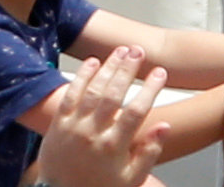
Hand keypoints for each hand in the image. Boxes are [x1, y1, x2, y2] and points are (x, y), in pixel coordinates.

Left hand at [31, 48, 171, 186]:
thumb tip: (165, 127)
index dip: (150, 89)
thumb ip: (149, 153)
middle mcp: (93, 134)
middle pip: (113, 94)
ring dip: (109, 67)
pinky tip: (93, 62)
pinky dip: (82, 76)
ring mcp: (74, 127)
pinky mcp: (59, 123)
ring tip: (122, 51)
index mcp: (113, 147)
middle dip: (128, 69)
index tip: (160, 73)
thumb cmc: (98, 186)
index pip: (136, 111)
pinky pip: (70, 94)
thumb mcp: (131, 178)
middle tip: (139, 51)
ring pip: (93, 89)